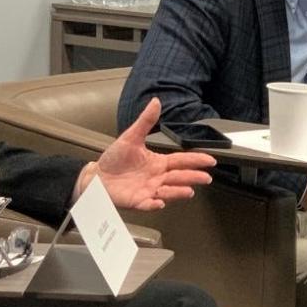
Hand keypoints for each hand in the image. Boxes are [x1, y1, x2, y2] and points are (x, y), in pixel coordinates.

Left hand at [75, 98, 214, 210]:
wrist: (97, 176)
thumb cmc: (114, 160)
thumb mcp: (131, 137)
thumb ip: (145, 121)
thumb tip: (155, 102)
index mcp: (158, 162)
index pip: (181, 160)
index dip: (196, 160)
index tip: (210, 160)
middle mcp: (157, 177)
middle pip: (179, 177)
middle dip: (193, 177)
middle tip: (206, 178)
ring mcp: (149, 190)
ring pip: (168, 191)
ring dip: (179, 192)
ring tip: (189, 191)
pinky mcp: (138, 201)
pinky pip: (148, 204)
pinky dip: (154, 204)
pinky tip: (160, 201)